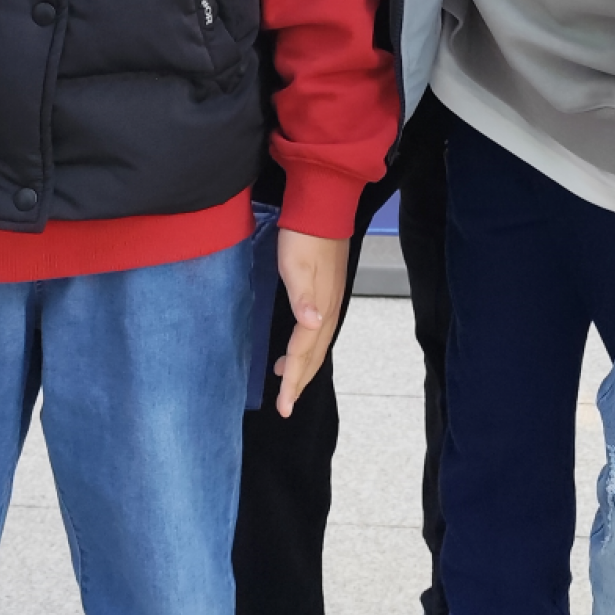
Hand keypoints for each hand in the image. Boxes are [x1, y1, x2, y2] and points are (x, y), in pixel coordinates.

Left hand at [273, 230, 348, 417]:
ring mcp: (330, 301)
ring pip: (318, 345)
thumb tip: (313, 325)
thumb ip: (303, 298)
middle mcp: (328, 310)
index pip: (303, 353)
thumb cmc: (302, 237)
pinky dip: (307, 348)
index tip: (283, 407)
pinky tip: (295, 346)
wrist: (323, 207)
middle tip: (285, 405)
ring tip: (285, 379)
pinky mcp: (328, 292)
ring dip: (303, 366)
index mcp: (320, 308)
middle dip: (300, 381)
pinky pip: (318, 332)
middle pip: (315, 355)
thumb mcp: (295, 265)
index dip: (293, 381)